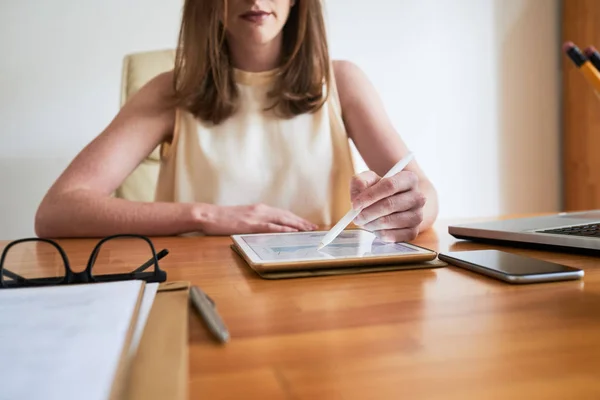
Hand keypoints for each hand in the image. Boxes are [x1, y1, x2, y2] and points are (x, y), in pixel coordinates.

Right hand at [199, 203, 317, 234]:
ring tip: (308, 229)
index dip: (296, 218)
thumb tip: (266, 228)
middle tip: (314, 227)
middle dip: (301, 221)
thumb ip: (256, 220)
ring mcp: (256, 216)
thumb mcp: (243, 217)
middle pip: (286, 215)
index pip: (282, 213)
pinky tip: (291, 230)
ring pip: (281, 219)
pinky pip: (270, 226)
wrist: (209, 215)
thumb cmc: (223, 218)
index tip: (307, 224)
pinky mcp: (250, 224)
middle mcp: (261, 210)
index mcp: (259, 208)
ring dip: (296, 224)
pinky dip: (282, 228)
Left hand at [350, 170, 425, 241]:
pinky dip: (378, 233)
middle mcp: (418, 197)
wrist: (395, 206)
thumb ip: (361, 181)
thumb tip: (358, 193)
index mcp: (409, 179)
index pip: (389, 185)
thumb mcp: (369, 180)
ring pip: (389, 221)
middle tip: (356, 217)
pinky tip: (375, 228)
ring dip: (371, 224)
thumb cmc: (379, 191)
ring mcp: (418, 216)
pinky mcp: (414, 232)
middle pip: (389, 204)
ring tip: (364, 221)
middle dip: (368, 213)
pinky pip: (392, 236)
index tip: (355, 204)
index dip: (369, 196)